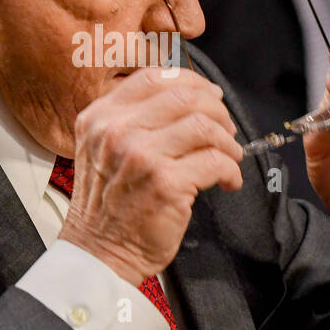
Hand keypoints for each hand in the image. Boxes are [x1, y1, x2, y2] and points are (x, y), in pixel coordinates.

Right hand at [58, 67, 243, 286]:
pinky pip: (215, 161)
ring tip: (229, 156)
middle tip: (226, 129)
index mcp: (100, 117)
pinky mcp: (166, 183)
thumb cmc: (106, 205)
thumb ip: (131, 120)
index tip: (210, 95)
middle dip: (216, 110)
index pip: (153, 77)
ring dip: (227, 141)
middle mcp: (117, 131)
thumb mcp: (101, 148)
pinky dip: (231, 170)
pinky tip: (227, 181)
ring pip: (204, 125)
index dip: (191, 81)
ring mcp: (142, 156)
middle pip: (185, 96)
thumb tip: (189, 98)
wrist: (98, 252)